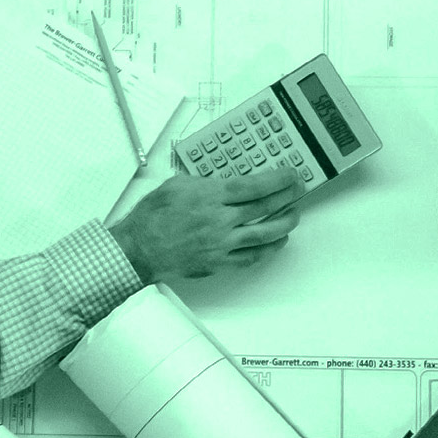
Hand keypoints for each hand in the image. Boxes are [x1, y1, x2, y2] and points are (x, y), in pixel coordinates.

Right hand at [108, 167, 303, 281]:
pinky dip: (267, 250)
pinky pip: (250, 258)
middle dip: (286, 197)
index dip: (277, 180)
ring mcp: (221, 244)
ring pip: (263, 235)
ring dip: (283, 224)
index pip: (254, 186)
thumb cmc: (153, 215)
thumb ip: (206, 181)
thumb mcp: (178, 183)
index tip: (290, 175)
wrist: (139, 247)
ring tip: (294, 216)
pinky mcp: (218, 262)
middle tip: (298, 190)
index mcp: (211, 196)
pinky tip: (276, 242)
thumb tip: (224, 179)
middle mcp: (220, 220)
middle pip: (264, 208)